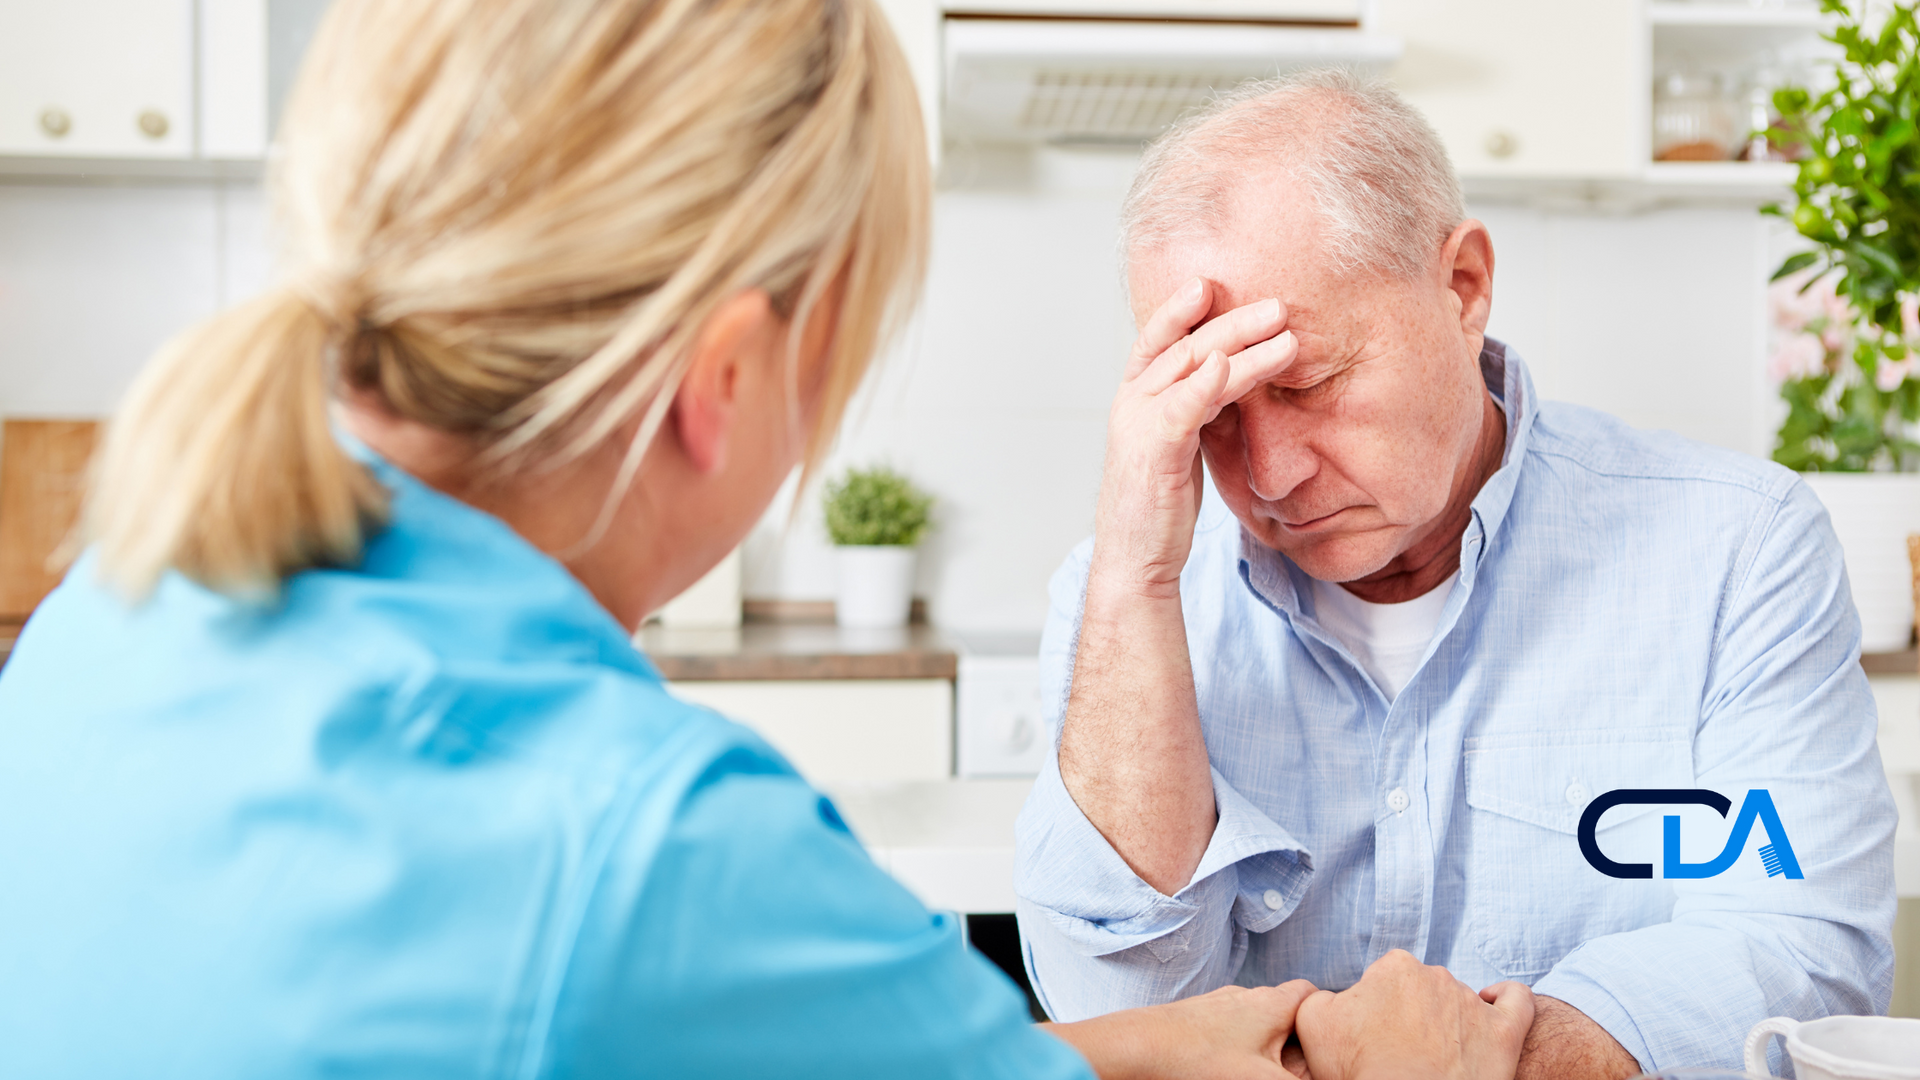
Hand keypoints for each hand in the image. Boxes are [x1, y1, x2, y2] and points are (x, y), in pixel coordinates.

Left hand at [1046, 980, 1319, 1079]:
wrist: (1136, 1049)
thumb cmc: (1200, 1062)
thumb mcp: (1265, 1079)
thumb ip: (1299, 1079)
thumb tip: (1321, 1076)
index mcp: (1271, 1003)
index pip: (1312, 994)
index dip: (1324, 1017)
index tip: (1329, 1044)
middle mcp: (1245, 996)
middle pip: (1284, 1011)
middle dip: (1295, 1039)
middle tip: (1296, 1069)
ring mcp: (1218, 1005)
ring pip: (1255, 1021)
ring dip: (1265, 1046)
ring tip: (1260, 1070)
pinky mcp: (1195, 1019)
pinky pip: (1228, 1030)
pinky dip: (1237, 1047)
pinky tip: (1227, 1067)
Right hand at [1090, 278, 1296, 599]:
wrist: (1136, 560)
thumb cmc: (1159, 507)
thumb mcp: (1179, 446)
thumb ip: (1197, 408)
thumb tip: (1232, 379)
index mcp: (1136, 400)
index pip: (1157, 340)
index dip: (1180, 309)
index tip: (1212, 285)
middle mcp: (1132, 403)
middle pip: (1184, 346)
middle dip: (1231, 321)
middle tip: (1277, 306)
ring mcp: (1139, 425)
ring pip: (1192, 369)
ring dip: (1240, 346)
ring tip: (1285, 335)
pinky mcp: (1155, 452)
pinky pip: (1182, 407)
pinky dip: (1206, 382)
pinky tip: (1230, 365)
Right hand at [1293, 950, 1533, 1079]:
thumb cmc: (1361, 1069)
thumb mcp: (1313, 1024)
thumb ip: (1318, 996)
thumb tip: (1335, 997)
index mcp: (1394, 968)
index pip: (1383, 980)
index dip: (1375, 1009)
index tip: (1372, 1037)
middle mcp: (1436, 976)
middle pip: (1421, 989)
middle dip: (1411, 1014)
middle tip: (1400, 1052)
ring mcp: (1474, 1004)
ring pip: (1460, 1000)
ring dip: (1449, 1020)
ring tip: (1436, 1056)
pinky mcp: (1505, 1032)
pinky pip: (1517, 1001)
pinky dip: (1507, 1000)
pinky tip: (1492, 1010)